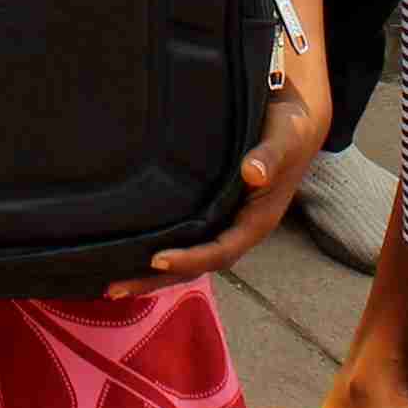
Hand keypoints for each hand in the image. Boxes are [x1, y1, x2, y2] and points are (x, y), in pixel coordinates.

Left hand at [131, 39, 331, 290]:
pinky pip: (186, 236)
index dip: (191, 258)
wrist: (296, 120)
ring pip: (190, 255)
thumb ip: (270, 155)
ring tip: (111, 282)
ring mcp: (226, 221)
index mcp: (258, 220)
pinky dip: (160, 248)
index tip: (157, 259)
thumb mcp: (286, 135)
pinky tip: (129, 250)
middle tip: (114, 288)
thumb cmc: (290, 127)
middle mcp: (240, 227)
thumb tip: (254, 173)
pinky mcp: (214, 209)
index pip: (222, 250)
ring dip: (154, 272)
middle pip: (199, 264)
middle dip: (160, 278)